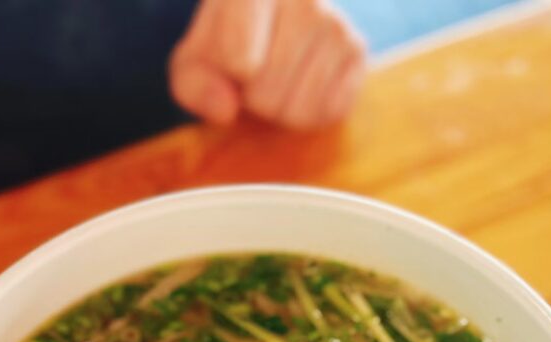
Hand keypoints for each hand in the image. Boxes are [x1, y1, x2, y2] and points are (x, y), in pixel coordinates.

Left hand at [169, 0, 366, 129]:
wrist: (274, 19)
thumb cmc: (229, 41)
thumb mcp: (195, 60)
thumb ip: (194, 85)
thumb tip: (225, 110)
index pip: (238, 59)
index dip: (230, 76)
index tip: (231, 59)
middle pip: (267, 92)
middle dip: (254, 99)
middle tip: (257, 73)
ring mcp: (334, 21)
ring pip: (299, 108)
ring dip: (282, 110)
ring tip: (279, 78)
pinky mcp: (356, 50)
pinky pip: (329, 111)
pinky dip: (311, 113)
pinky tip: (303, 84)